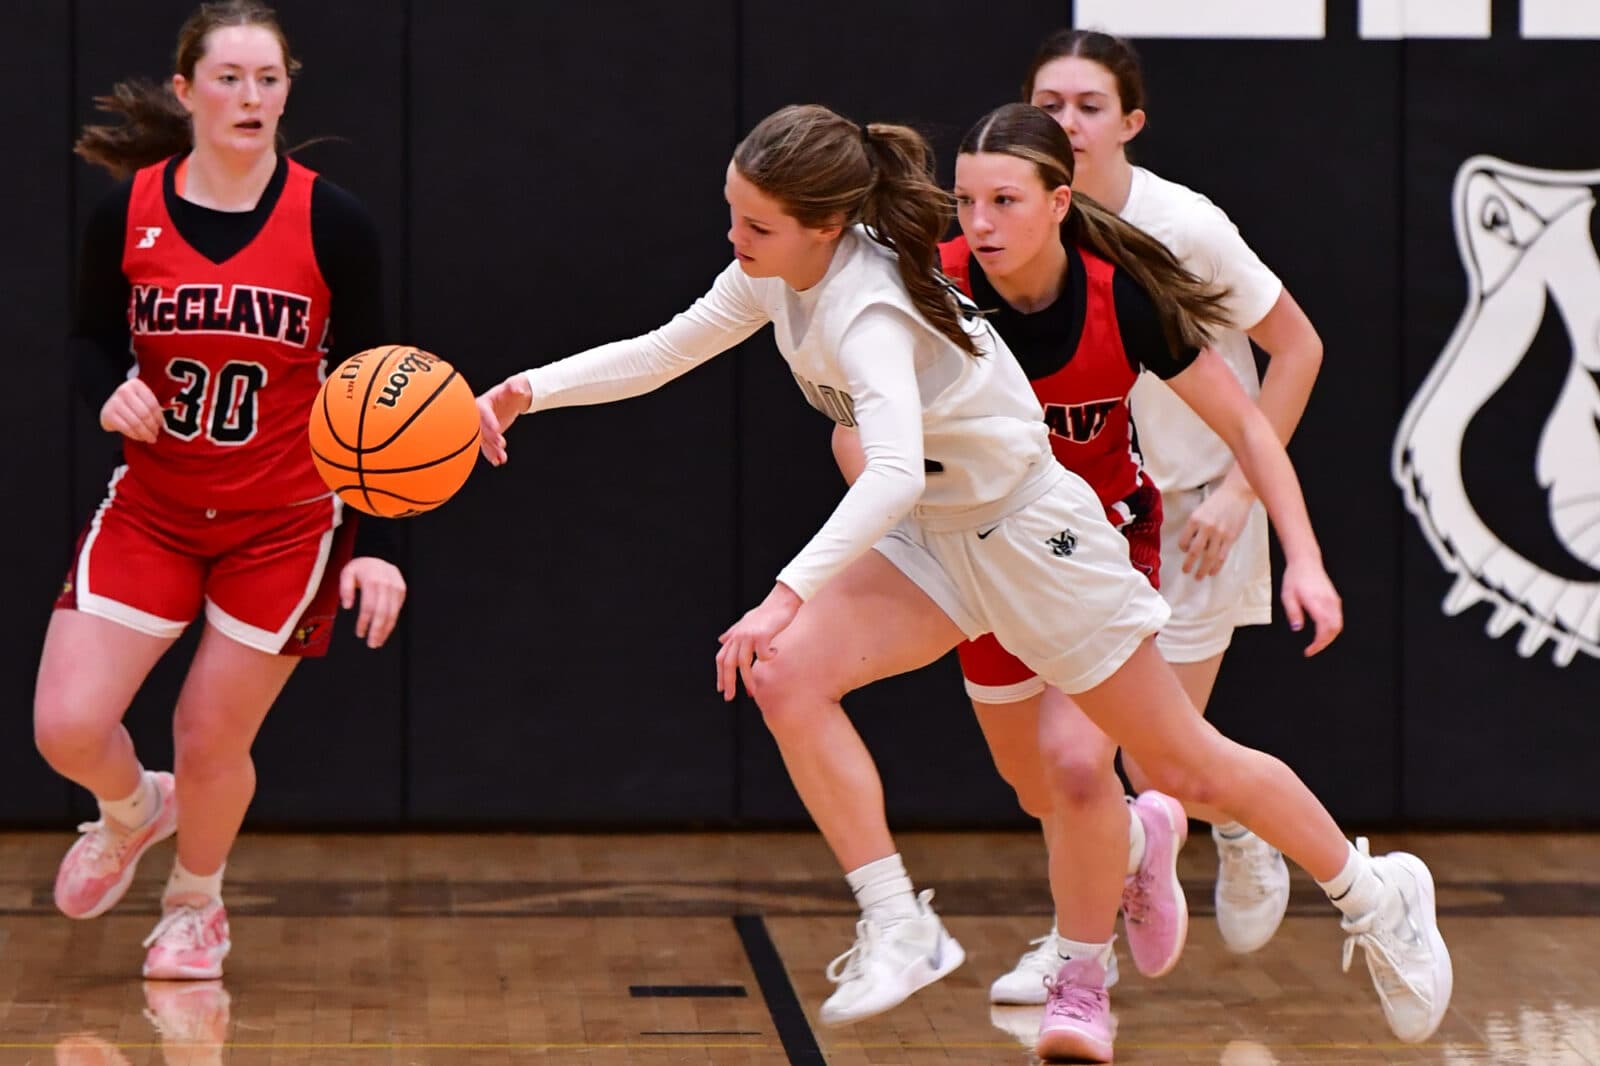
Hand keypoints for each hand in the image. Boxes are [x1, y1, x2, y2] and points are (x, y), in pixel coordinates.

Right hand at [99, 378, 162, 442]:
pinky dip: (135, 435)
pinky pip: (126, 428)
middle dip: (152, 427)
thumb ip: (152, 407)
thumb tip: (164, 424)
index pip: (152, 404)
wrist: (111, 408)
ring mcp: (114, 402)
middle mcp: (123, 391)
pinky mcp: (107, 414)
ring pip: (136, 422)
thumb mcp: (143, 400)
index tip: (161, 425)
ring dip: (145, 433)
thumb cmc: (132, 405)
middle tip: (156, 435)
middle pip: (144, 414)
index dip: (158, 417)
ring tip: (150, 438)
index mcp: (136, 385)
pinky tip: (140, 437)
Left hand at [339, 556, 406, 648]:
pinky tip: (385, 630)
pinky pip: (397, 610)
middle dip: (377, 631)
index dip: (364, 623)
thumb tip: (347, 606)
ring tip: (379, 642)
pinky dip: (392, 622)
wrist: (379, 556)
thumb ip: (345, 589)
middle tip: (372, 644)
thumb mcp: (347, 573)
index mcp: (372, 581)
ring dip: (386, 630)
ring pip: (393, 613)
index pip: (369, 607)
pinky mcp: (402, 591)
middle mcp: (387, 585)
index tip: (360, 633)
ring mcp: (397, 588)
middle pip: (383, 613)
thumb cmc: (361, 567)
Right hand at [477, 374, 532, 465]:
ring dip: (491, 450)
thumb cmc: (514, 389)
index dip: (489, 420)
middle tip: (500, 445)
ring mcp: (483, 426)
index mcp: (483, 402)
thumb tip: (518, 389)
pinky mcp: (488, 434)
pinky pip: (487, 446)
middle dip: (489, 438)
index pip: (483, 412)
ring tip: (501, 458)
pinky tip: (498, 461)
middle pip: (481, 428)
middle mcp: (479, 415)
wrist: (513, 398)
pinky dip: (492, 454)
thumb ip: (515, 386)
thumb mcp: (516, 385)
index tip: (497, 429)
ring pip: (484, 440)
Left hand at [716, 583, 802, 700]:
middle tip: (729, 697)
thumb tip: (720, 640)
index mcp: (735, 634)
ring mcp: (750, 635)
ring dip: (747, 680)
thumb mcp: (746, 621)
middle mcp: (739, 635)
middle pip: (728, 663)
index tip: (721, 689)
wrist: (782, 600)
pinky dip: (768, 658)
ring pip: (743, 663)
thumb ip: (733, 631)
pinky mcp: (763, 635)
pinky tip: (775, 653)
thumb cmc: (766, 612)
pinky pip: (762, 655)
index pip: (721, 658)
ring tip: (752, 692)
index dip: (720, 674)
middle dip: (728, 682)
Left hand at [1177, 478, 1255, 578]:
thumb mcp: (1200, 510)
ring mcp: (1219, 533)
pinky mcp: (1230, 537)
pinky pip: (1222, 556)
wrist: (1236, 494)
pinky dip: (1216, 566)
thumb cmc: (1217, 501)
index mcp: (1194, 519)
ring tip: (1198, 576)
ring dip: (1202, 569)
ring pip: (1208, 557)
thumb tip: (1191, 543)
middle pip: (1194, 551)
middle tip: (1186, 571)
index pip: (1184, 540)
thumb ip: (1195, 526)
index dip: (1182, 548)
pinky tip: (1212, 572)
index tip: (1184, 551)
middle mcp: (1205, 527)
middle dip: (1188, 564)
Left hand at [1280, 556, 1341, 656]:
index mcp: (1316, 602)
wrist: (1306, 562)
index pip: (1323, 629)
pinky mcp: (1335, 599)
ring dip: (1330, 637)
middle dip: (1324, 643)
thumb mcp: (1287, 596)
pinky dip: (1333, 629)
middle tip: (1312, 650)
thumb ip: (1293, 613)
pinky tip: (1323, 632)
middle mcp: (1329, 602)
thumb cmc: (1294, 578)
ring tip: (1317, 643)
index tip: (1309, 651)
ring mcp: (1334, 601)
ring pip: (1338, 625)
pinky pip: (1338, 618)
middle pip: (1334, 630)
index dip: (1318, 644)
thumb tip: (1297, 629)